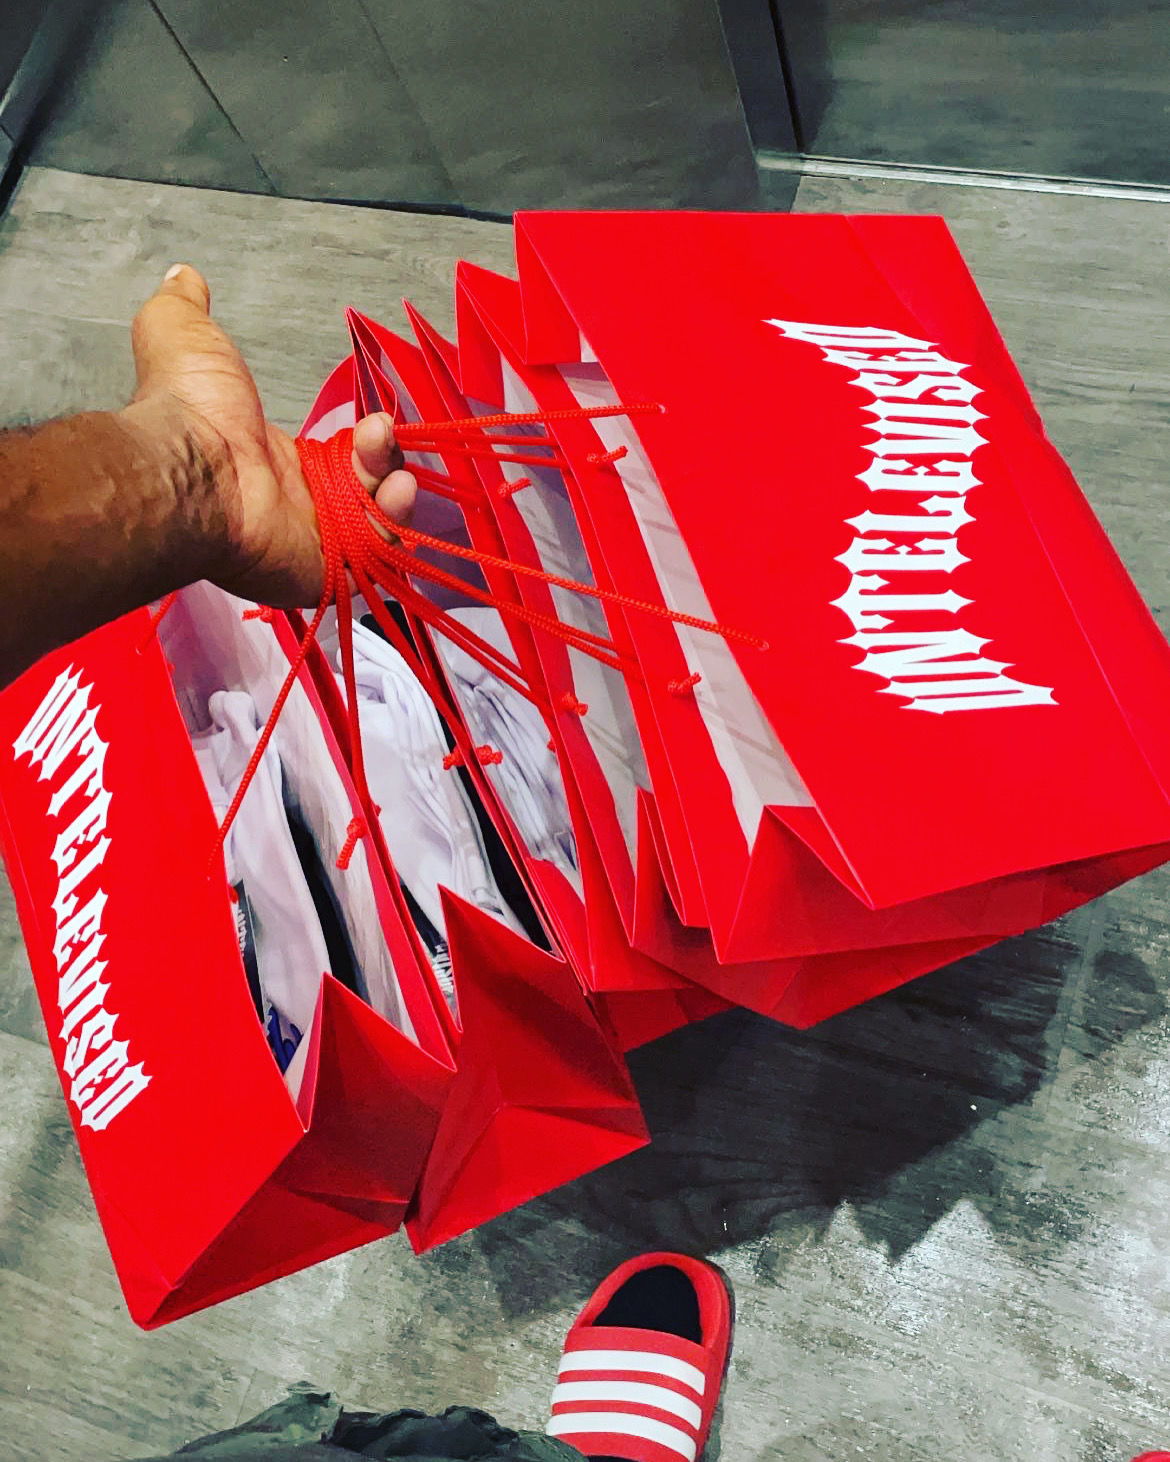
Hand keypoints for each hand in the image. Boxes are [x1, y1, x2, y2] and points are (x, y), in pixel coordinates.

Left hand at [125, 264, 416, 605]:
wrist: (190, 465)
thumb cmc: (191, 409)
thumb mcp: (185, 336)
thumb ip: (186, 306)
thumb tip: (180, 276)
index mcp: (276, 466)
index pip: (341, 464)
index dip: (366, 444)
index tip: (375, 420)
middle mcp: (298, 508)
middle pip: (368, 492)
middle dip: (386, 460)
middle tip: (378, 434)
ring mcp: (313, 544)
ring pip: (379, 525)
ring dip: (395, 490)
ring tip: (386, 460)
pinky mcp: (325, 573)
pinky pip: (377, 560)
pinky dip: (394, 528)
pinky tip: (394, 491)